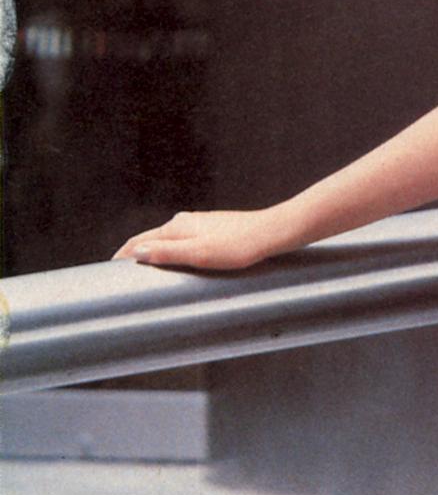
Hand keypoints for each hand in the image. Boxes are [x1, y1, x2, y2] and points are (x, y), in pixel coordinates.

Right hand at [113, 210, 286, 271]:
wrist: (271, 234)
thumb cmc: (239, 245)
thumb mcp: (199, 254)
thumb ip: (167, 253)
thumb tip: (136, 253)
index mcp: (177, 227)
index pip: (139, 241)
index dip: (123, 255)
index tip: (110, 269)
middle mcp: (184, 222)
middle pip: (151, 239)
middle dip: (135, 254)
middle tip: (123, 272)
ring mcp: (199, 225)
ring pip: (167, 240)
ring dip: (153, 253)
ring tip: (145, 270)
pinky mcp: (212, 230)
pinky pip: (183, 242)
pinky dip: (171, 252)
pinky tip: (178, 262)